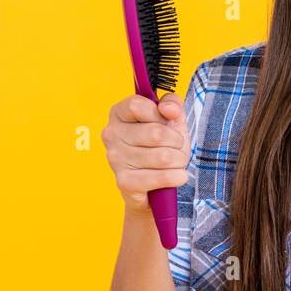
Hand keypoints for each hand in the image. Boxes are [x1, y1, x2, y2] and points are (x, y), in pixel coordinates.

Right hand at [101, 92, 189, 213]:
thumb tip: (168, 108)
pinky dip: (177, 176)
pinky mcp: (125, 182)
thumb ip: (173, 104)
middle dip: (177, 142)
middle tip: (177, 147)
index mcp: (119, 114)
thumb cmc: (161, 147)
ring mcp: (116, 159)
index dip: (160, 114)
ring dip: (179, 160)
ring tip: (175, 162)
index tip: (167, 122)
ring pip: (163, 157)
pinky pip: (162, 177)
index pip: (137, 106)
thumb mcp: (171, 120)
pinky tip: (177, 176)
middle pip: (156, 133)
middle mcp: (112, 134)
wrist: (154, 186)